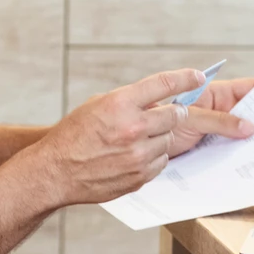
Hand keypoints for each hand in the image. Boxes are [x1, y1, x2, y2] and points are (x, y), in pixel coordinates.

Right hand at [24, 69, 253, 205]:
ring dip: (159, 137)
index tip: (197, 77)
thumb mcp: (97, 105)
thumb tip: (159, 99)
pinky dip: (152, 157)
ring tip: (136, 140)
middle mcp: (132, 127)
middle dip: (173, 113)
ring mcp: (138, 154)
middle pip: (176, 114)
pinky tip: (132, 156)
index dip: (186, 78)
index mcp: (120, 103)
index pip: (164, 84)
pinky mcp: (140, 176)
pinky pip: (161, 161)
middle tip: (164, 115)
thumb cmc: (74, 136)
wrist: (56, 171)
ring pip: (169, 140)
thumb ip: (129, 100)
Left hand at [168, 76, 253, 156]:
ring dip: (253, 138)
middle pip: (249, 112)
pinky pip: (231, 148)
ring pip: (242, 132)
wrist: (145, 143)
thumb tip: (249, 127)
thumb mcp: (193, 118)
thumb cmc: (161, 121)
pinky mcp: (213, 148)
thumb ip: (220, 120)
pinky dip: (240, 153)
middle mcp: (220, 110)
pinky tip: (251, 159)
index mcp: (217, 94)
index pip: (248, 88)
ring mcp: (218, 129)